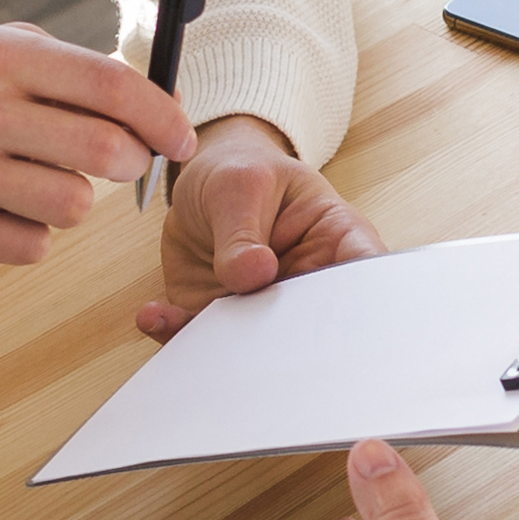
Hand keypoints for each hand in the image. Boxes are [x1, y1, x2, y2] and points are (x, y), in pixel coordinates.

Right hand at [0, 25, 194, 263]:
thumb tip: (162, 100)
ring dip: (72, 203)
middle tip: (120, 165)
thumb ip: (68, 68)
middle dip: (129, 164)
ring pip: (73, 205)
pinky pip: (33, 247)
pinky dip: (29, 236)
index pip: (109, 84)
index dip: (162, 116)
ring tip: (33, 184)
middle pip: (104, 150)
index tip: (182, 139)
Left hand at [140, 115, 381, 339]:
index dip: (362, 307)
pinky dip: (176, 333)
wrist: (204, 185)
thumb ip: (243, 231)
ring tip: (181, 321)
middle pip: (314, 328)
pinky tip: (154, 316)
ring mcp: (265, 309)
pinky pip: (203, 340)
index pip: (364, 275)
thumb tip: (253, 273)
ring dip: (220, 345)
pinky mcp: (222, 321)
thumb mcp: (241, 184)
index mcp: (337, 243)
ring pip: (256, 346)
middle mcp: (308, 286)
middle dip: (285, 345)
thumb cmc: (243, 173)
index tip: (336, 325)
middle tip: (249, 342)